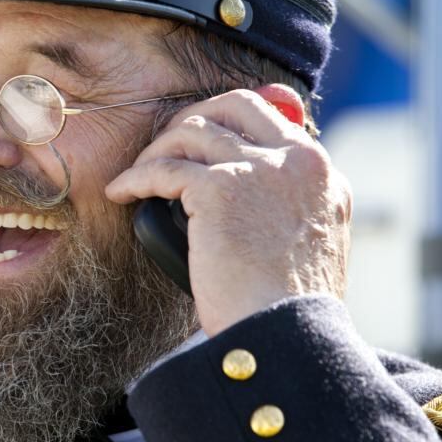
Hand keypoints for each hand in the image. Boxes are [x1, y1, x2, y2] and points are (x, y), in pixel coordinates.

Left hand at [105, 86, 351, 335]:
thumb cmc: (287, 307)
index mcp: (320, 171)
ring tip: (138, 176)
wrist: (286, 335)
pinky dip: (136, 178)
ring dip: (157, 150)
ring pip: (193, 132)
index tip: (198, 142)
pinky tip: (121, 192)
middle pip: (233, 106)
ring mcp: (258, 169)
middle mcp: (295, 160)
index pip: (270, 117)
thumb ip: (288, 207)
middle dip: (193, 118)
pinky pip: (164, 169)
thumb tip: (244, 194)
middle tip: (165, 145)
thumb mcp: (309, 244)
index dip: (227, 123)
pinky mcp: (221, 189)